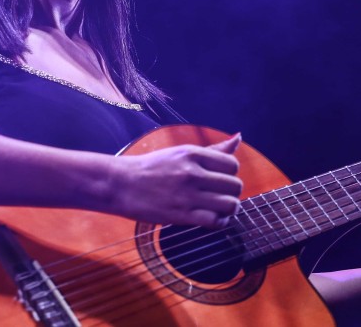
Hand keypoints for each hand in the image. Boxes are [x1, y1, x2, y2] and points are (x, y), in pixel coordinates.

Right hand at [109, 134, 242, 228]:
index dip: (231, 174)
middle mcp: (192, 172)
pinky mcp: (181, 215)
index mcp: (193, 154)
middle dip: (232, 193)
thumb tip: (238, 137)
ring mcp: (187, 195)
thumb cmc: (153, 167)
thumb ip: (213, 150)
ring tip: (221, 209)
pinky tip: (213, 219)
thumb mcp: (183, 152)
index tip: (221, 179)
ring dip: (230, 209)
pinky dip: (220, 222)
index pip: (232, 164)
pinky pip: (215, 221)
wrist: (122, 184)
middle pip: (234, 185)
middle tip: (222, 196)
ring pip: (229, 204)